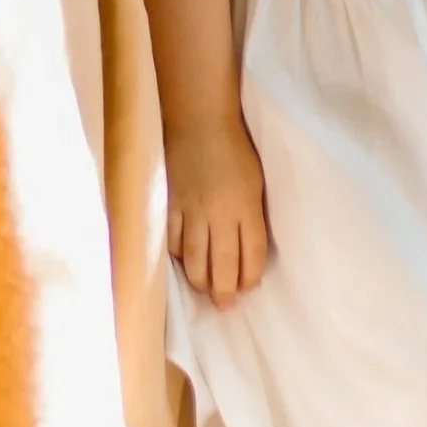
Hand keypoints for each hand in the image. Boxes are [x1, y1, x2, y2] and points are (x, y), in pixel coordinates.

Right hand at [165, 122, 271, 304]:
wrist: (199, 121)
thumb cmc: (235, 150)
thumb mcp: (255, 183)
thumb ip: (251, 215)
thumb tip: (246, 249)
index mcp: (247, 207)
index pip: (251, 255)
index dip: (250, 277)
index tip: (247, 288)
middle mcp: (220, 214)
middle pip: (222, 266)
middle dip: (225, 292)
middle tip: (225, 304)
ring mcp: (192, 211)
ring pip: (194, 260)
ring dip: (201, 281)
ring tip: (205, 289)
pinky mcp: (170, 205)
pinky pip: (172, 241)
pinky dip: (178, 257)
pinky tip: (184, 262)